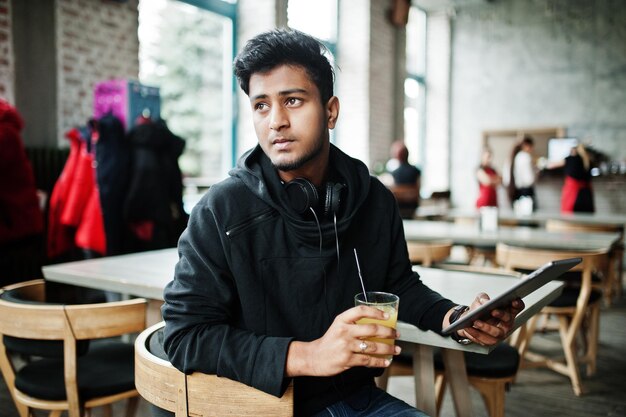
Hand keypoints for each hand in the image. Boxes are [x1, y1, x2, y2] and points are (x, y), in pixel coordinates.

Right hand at [285, 306, 400, 376]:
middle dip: (388, 332)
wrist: (314, 356)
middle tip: (396, 334)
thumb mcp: (338, 326)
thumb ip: (353, 324)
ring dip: (388, 348)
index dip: (376, 312)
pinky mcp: (347, 360)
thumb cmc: (329, 341)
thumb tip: (377, 325)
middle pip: (372, 329)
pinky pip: (368, 360)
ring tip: (396, 349)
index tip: (387, 316)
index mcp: (342, 320)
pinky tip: (386, 361)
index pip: (361, 311)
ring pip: (373, 346)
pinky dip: (379, 361)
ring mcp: (346, 346)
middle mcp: (344, 331)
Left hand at [456, 293, 524, 345]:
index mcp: (508, 310)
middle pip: (509, 319)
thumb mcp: (479, 299)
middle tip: (493, 311)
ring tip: (476, 321)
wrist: (468, 320)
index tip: (513, 301)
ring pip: (497, 333)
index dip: (518, 304)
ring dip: (486, 327)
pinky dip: (475, 333)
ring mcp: (500, 333)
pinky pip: (484, 339)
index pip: (518, 307)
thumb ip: (483, 298)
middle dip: (502, 315)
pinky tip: (468, 327)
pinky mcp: (490, 341)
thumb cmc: (478, 309)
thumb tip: (485, 302)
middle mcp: (507, 323)